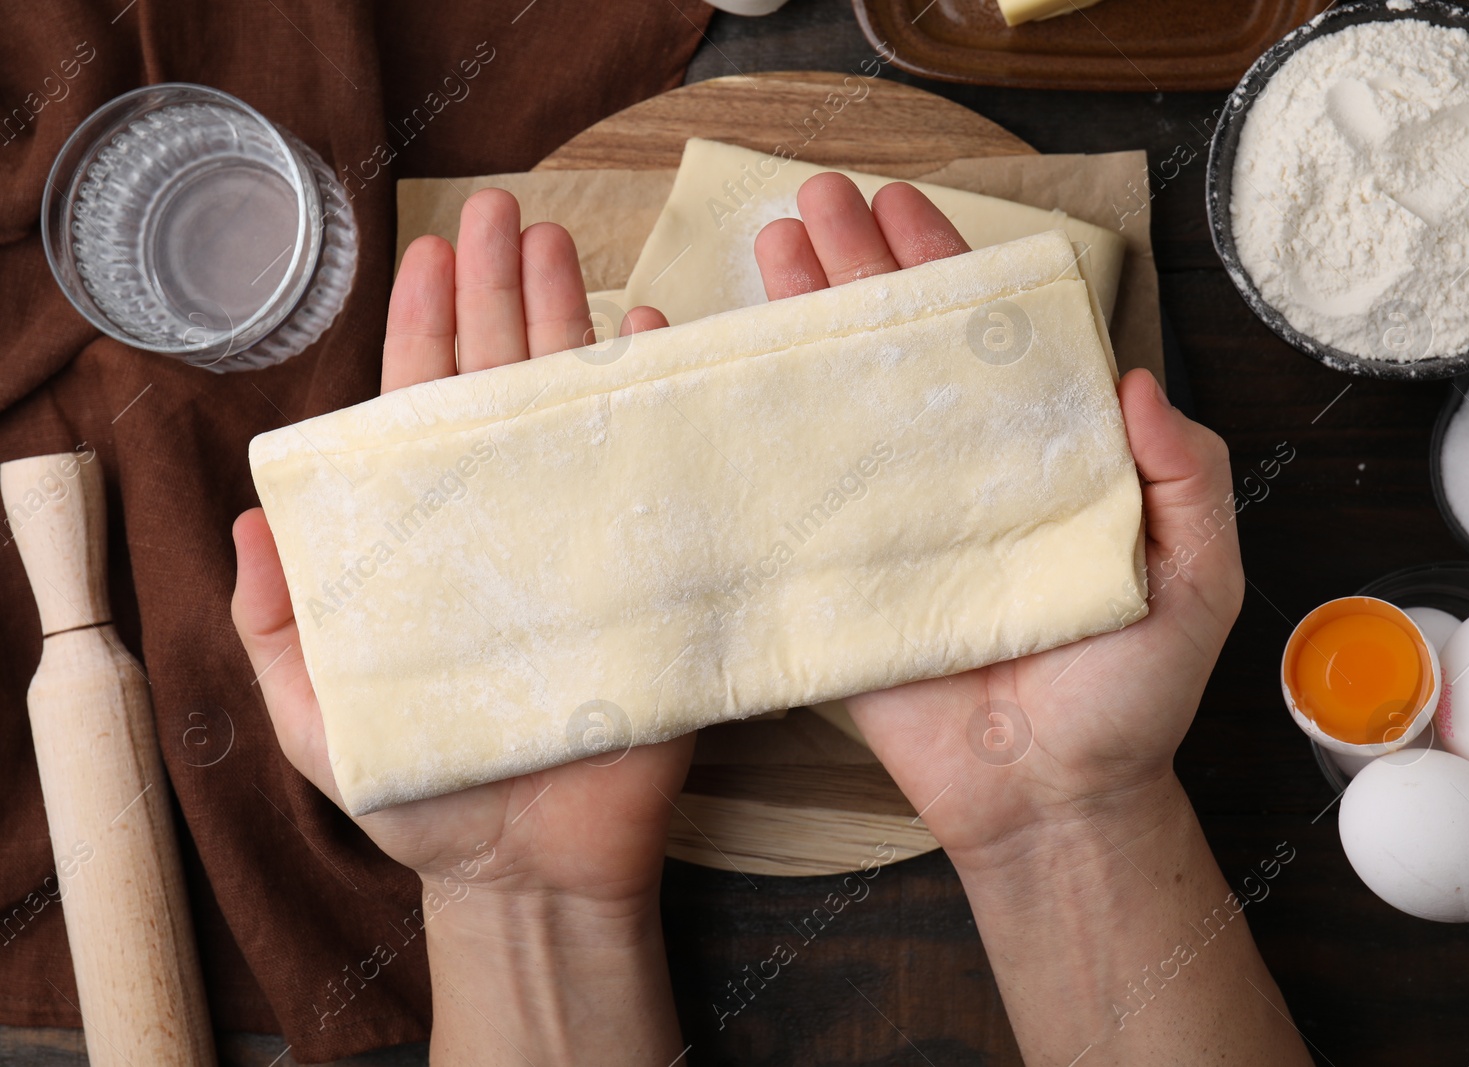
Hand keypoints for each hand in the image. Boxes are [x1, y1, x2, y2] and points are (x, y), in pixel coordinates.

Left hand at [232, 190, 690, 1063]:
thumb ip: (282, 629)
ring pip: (572, 407)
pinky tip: (653, 341)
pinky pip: (656, 472)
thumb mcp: (319, 718)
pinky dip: (654, 402)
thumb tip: (248, 524)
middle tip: (509, 214)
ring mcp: (578, 540)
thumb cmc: (421, 795)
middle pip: (499, 383)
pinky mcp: (649, 576)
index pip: (420, 409)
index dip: (426, 327)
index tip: (434, 250)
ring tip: (568, 248)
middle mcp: (502, 521)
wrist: (531, 870)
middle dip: (502, 292)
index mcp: (425, 539)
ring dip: (569, 322)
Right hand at [754, 175, 1307, 1065]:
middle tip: (813, 200)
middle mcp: (960, 476)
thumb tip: (1141, 381)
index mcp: (1038, 460)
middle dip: (856, 269)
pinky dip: (748, 437)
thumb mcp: (1197, 577)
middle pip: (899, 350)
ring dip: (802, 321)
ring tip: (768, 246)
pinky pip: (789, 501)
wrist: (1050, 797)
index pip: (985, 340)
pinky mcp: (839, 581)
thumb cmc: (1131, 694)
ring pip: (840, 402)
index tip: (903, 206)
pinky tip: (717, 373)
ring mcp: (893, 523)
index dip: (944, 268)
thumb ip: (1185, 477)